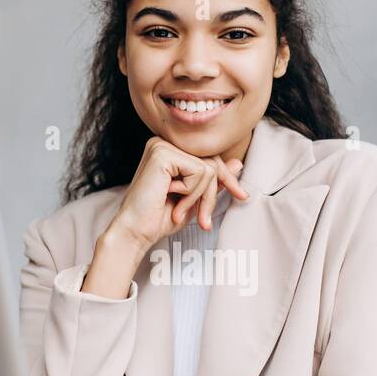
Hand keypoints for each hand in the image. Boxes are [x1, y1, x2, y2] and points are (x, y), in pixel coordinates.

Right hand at [114, 136, 248, 245]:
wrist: (135, 232)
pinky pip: (199, 171)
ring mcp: (162, 146)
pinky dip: (190, 192)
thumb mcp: (194, 199)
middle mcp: (164, 143)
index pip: (209, 157)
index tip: (241, 196)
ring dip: (199, 197)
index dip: (226, 178)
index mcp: (170, 151)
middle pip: (212, 161)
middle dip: (212, 194)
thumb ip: (213, 180)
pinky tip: (170, 197)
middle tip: (203, 221)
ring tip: (178, 209)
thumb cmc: (158, 218)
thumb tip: (237, 163)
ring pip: (208, 168)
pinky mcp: (162, 153)